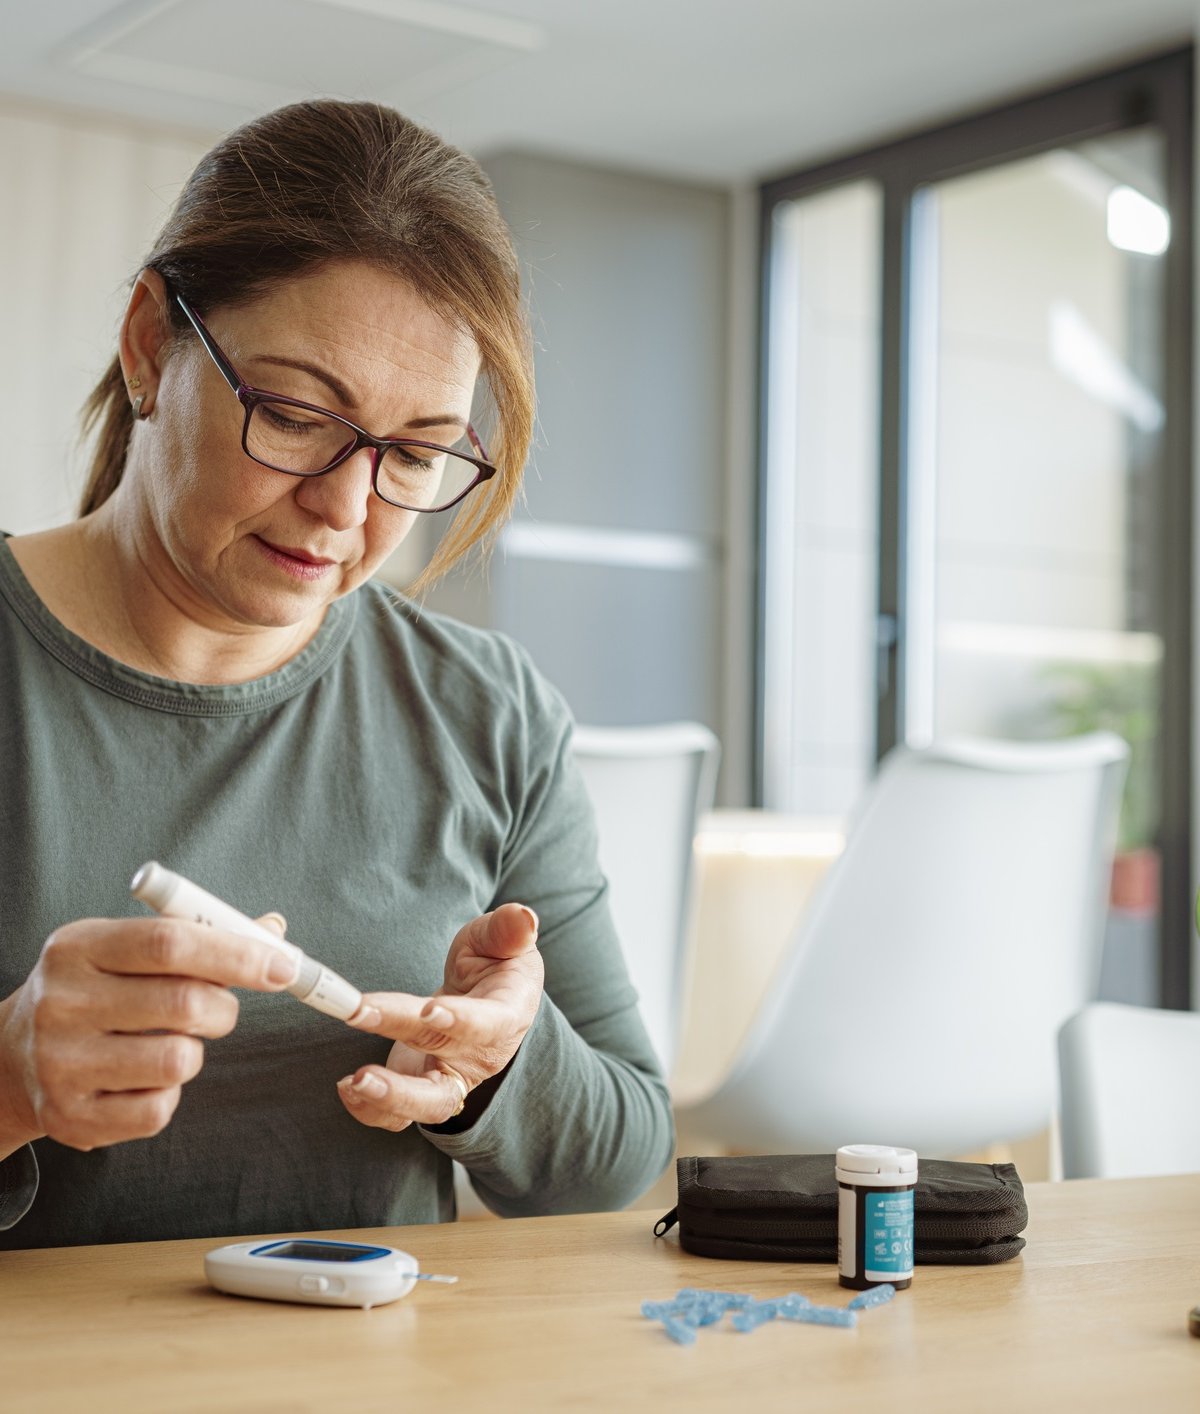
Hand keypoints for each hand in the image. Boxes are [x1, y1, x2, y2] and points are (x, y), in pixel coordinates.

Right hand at [0, 912, 296, 1156]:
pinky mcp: (70, 1118)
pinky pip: (159, 1109)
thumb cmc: (94, 991)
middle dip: (224, 1008)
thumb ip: (200, 936)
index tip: (284, 965)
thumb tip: (274, 931)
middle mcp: (62, 1003)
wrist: (12, 1058)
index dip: (237, 953)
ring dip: (195, 1051)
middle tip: (220, 1009)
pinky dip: (169, 1094)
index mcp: (78, 947)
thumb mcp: (126, 948)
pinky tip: (144, 1078)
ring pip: (179, 1060)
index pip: (171, 942)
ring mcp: (61, 1064)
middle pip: (184, 1003)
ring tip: (170, 1042)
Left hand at [337, 903, 542, 1130]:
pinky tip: (345, 1086)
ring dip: (386, 1100)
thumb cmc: (494, 962)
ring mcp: (451, 1077)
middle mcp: (480, 1056)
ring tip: (351, 1083)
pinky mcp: (422, 1085)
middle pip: (443, 1074)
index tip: (428, 1010)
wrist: (485, 994)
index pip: (487, 1024)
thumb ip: (508, 929)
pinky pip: (399, 1113)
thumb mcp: (503, 938)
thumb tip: (524, 916)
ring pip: (424, 1105)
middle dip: (403, 1082)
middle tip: (362, 1070)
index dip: (460, 1020)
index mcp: (506, 1014)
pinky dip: (371, 1108)